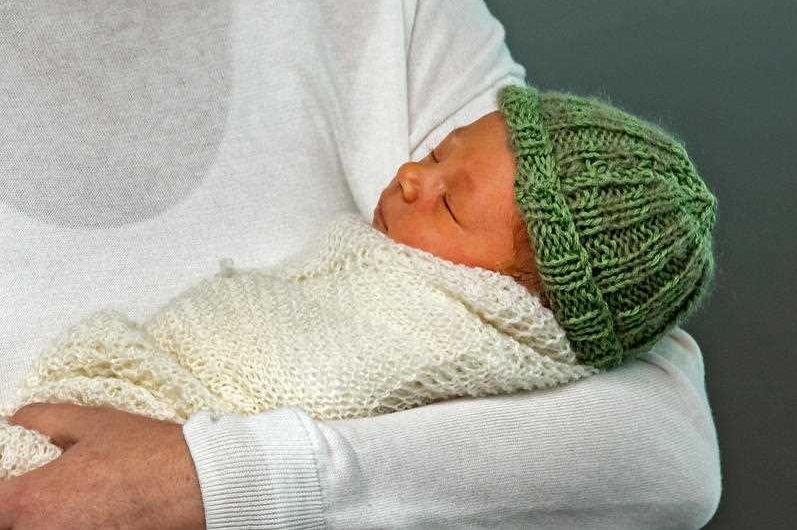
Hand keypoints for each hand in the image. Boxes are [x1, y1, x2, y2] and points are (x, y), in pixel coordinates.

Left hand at [0, 403, 205, 529]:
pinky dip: (73, 527)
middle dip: (19, 515)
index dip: (1, 498)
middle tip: (38, 498)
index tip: (12, 486)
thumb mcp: (92, 422)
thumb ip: (44, 419)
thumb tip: (18, 419)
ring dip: (45, 523)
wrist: (194, 483)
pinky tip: (94, 513)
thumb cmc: (145, 454)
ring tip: (72, 506)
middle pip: (11, 528)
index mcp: (32, 501)